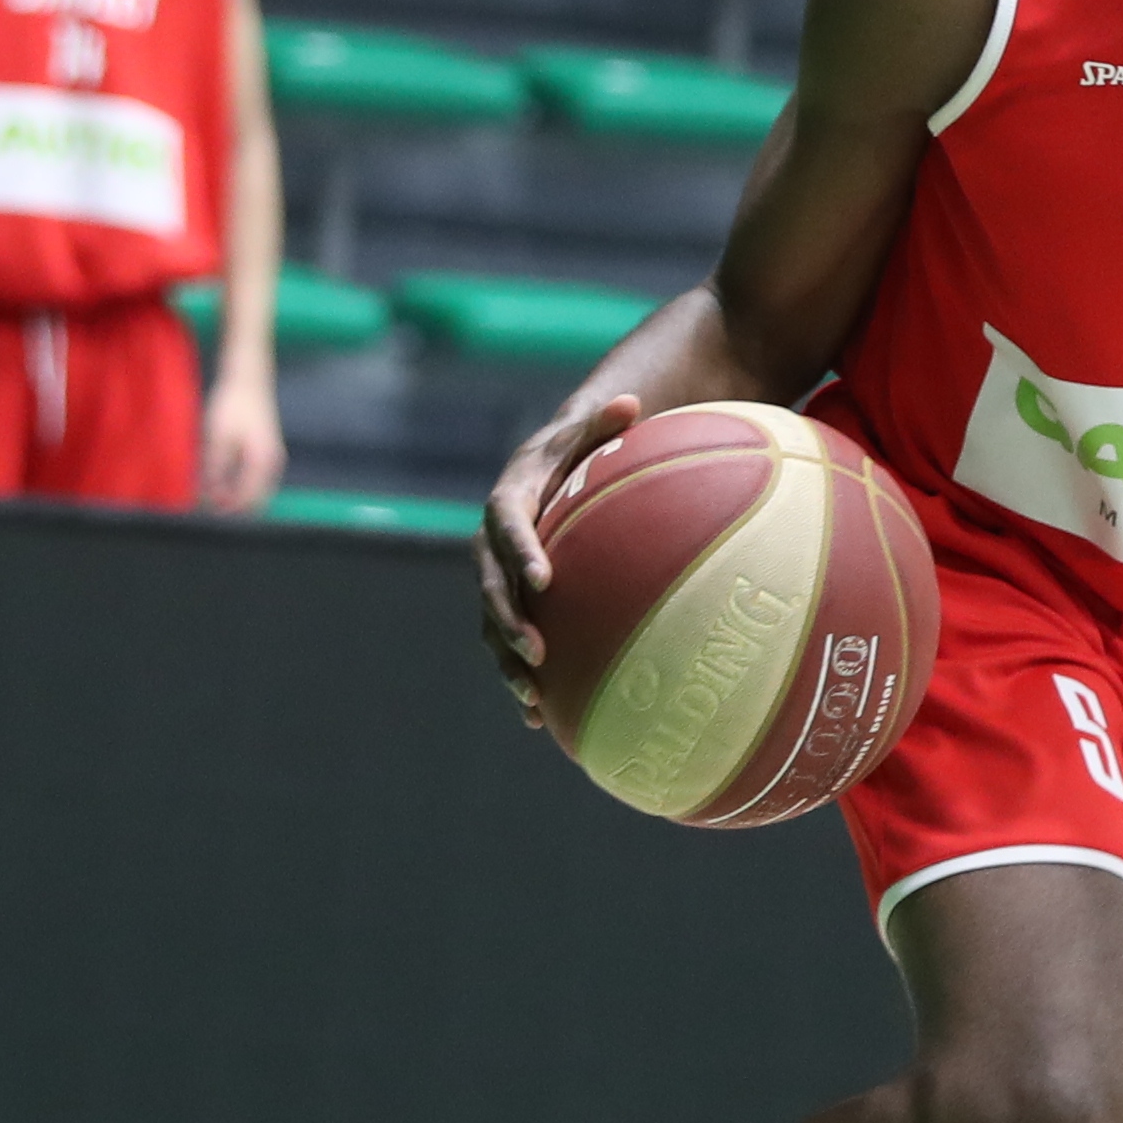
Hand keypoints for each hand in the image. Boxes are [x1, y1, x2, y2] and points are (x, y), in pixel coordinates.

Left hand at [199, 360, 285, 512]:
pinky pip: (256, 479)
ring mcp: (272, 457)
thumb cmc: (233, 404)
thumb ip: (215, 467)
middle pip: (256, 499)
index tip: (206, 510)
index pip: (247, 497)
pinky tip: (222, 482)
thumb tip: (209, 493)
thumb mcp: (218, 437)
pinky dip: (240, 485)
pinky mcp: (266, 451)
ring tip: (211, 495)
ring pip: (257, 490)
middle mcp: (272, 463)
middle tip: (208, 507)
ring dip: (236, 496)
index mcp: (262, 461)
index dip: (226, 507)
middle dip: (233, 506)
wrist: (249, 378)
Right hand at [475, 393, 640, 720]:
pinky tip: (542, 722)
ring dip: (508, 663)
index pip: (506, 525)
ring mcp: (498, 578)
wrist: (549, 475)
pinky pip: (507, 646)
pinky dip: (521, 681)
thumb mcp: (588, 431)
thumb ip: (604, 422)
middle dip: (509, 622)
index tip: (544, 579)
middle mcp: (492, 543)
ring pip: (492, 625)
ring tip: (533, 700)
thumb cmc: (576, 451)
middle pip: (491, 586)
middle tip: (537, 653)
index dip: (520, 552)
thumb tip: (631, 400)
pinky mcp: (510, 605)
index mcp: (509, 499)